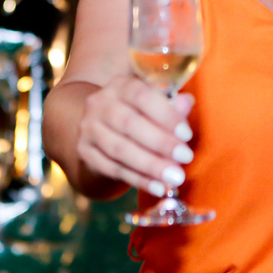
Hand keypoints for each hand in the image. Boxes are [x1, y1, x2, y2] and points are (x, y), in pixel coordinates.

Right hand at [75, 74, 195, 196]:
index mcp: (121, 85)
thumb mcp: (155, 103)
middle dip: (161, 143)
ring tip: (175, 177)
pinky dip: (138, 179)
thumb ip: (172, 104)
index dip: (165, 115)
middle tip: (185, 158)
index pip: (142, 96)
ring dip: (151, 165)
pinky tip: (158, 187)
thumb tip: (186, 102)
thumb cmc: (139, 113)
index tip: (187, 135)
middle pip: (129, 124)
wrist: (101, 128)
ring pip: (120, 149)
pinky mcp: (85, 153)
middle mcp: (100, 104)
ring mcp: (89, 129)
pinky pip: (113, 169)